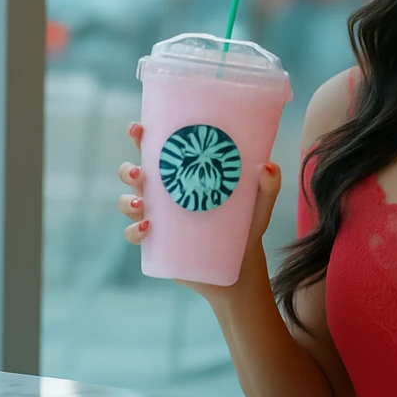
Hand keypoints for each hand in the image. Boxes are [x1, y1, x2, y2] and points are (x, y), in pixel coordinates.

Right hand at [118, 122, 282, 296]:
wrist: (240, 268)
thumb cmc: (247, 227)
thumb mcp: (259, 204)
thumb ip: (268, 185)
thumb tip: (268, 165)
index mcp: (185, 174)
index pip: (159, 151)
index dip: (142, 137)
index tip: (138, 128)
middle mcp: (166, 193)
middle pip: (135, 174)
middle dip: (129, 170)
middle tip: (140, 172)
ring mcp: (159, 218)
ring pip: (128, 203)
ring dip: (128, 200)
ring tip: (143, 204)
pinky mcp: (157, 243)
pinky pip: (135, 234)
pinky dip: (135, 230)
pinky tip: (148, 228)